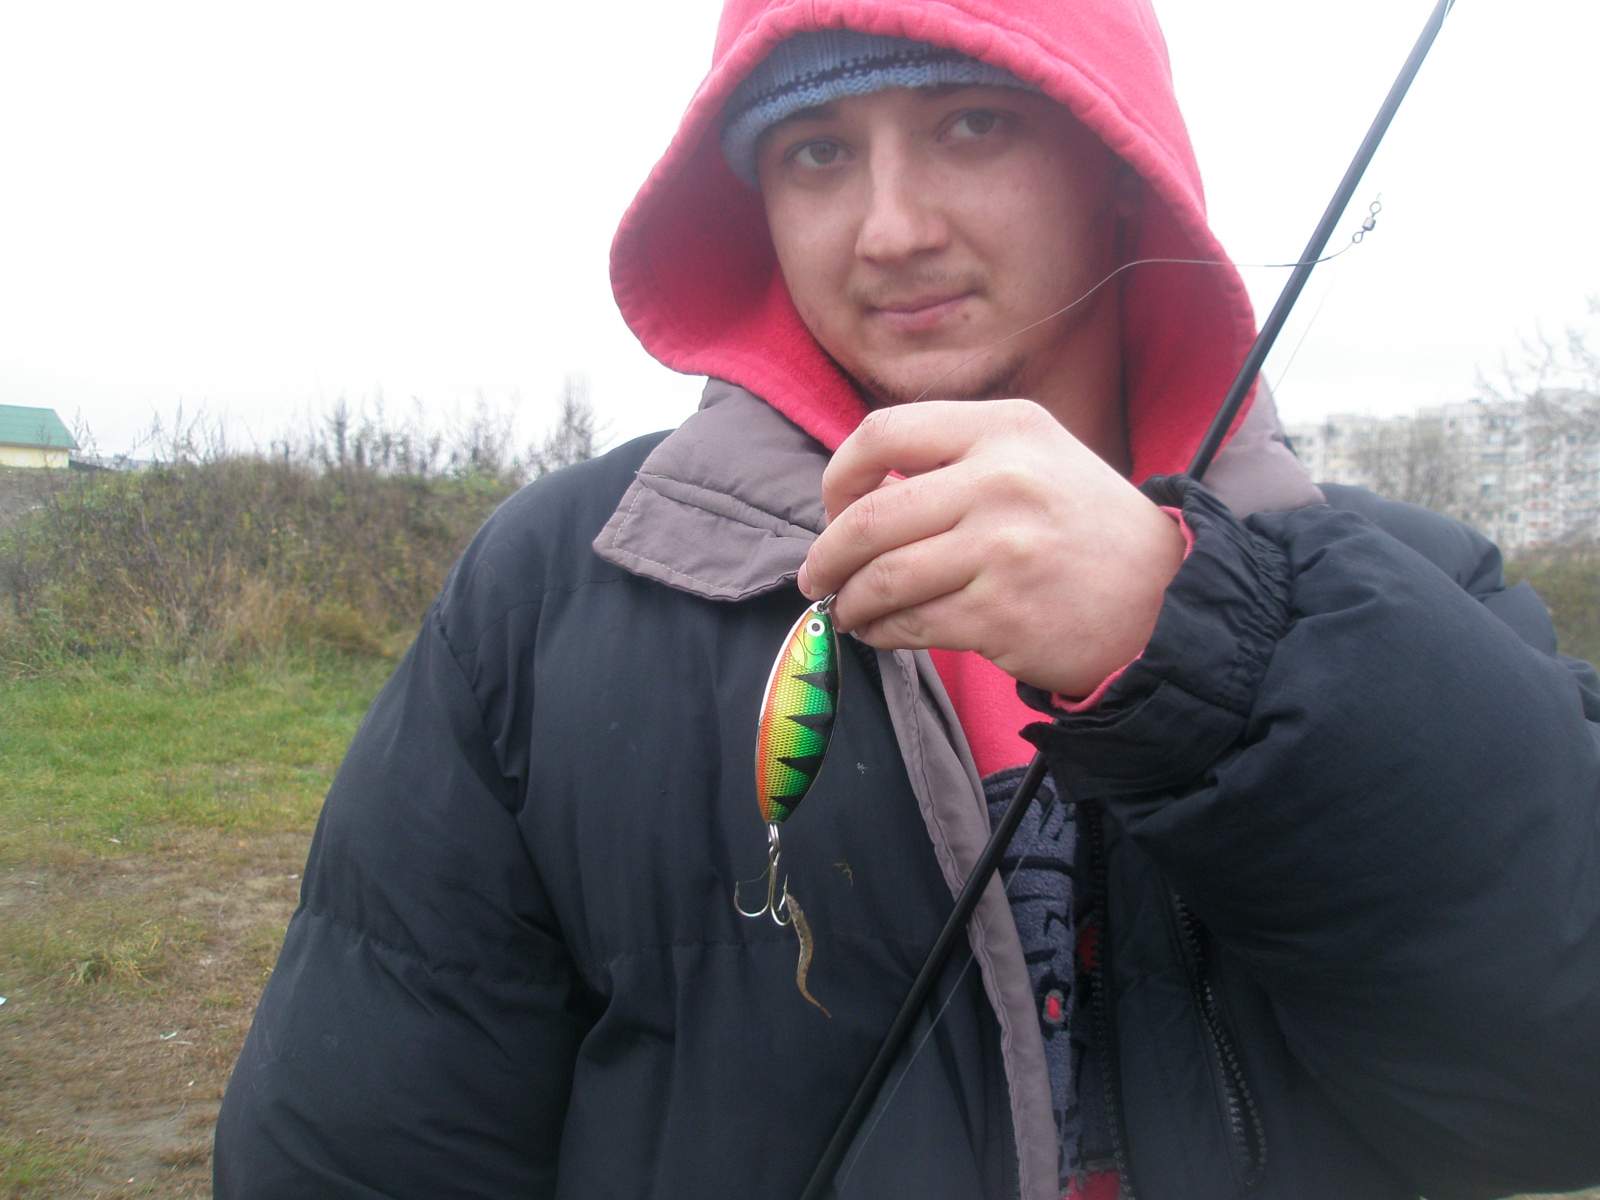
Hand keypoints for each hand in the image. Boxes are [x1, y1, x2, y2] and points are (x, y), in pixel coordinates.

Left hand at [795, 399, 1184, 696]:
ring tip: (848, 610)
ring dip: (850, 601)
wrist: (1167, 598)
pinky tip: (883, 632)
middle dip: (828, 554)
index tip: (833, 507)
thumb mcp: (1037, 457)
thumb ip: (956, 458)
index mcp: (1004, 428)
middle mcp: (1000, 480)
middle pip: (870, 516)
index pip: (883, 432)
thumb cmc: (1085, 528)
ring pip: (883, 577)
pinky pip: (911, 623)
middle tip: (818, 575)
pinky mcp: (1001, 614)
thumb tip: (859, 493)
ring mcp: (1001, 549)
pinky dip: (883, 632)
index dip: (839, 476)